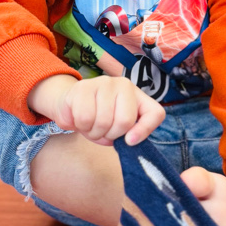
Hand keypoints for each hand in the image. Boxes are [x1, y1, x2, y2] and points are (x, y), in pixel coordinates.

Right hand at [28, 74, 164, 145]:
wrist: (70, 103)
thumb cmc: (98, 117)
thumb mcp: (117, 128)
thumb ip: (128, 134)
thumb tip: (130, 140)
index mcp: (138, 96)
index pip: (155, 113)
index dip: (144, 131)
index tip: (129, 141)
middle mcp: (124, 85)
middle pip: (125, 122)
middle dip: (110, 135)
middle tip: (102, 131)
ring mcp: (104, 83)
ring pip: (103, 121)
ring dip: (93, 132)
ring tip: (90, 125)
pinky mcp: (84, 87)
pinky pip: (85, 118)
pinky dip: (81, 126)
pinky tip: (80, 119)